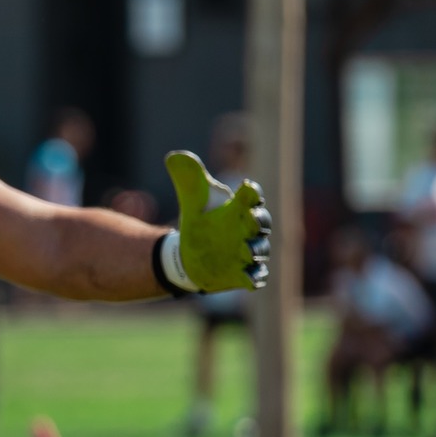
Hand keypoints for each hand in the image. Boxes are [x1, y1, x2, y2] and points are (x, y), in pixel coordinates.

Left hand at [167, 150, 270, 291]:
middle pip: (262, 222)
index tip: (245, 187)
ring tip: (246, 250)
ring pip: (261, 250)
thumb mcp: (192, 199)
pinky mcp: (243, 273)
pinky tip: (250, 279)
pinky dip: (254, 277)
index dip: (251, 193)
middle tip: (250, 219)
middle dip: (258, 221)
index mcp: (240, 208)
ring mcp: (249, 252)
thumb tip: (173, 157)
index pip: (251, 197)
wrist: (192, 253)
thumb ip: (187, 178)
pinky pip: (256, 276)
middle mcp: (249, 229)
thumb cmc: (201, 221)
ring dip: (256, 250)